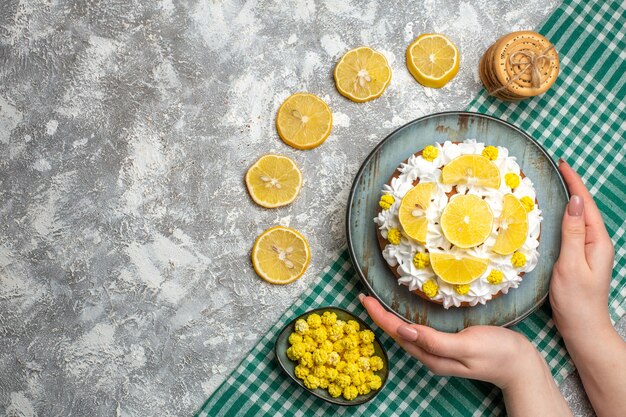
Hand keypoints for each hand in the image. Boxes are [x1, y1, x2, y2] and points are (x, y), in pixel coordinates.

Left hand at [358, 294, 540, 388]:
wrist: (520, 364)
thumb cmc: (497, 351)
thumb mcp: (467, 344)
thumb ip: (435, 341)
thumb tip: (405, 331)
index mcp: (431, 355)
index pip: (397, 332)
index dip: (379, 315)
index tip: (364, 299)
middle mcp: (429, 356)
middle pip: (397, 333)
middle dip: (378, 316)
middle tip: (364, 297)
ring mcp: (437, 353)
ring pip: (405, 334)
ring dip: (388, 319)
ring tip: (375, 304)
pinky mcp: (445, 347)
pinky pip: (416, 334)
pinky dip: (403, 321)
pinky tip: (400, 315)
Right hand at [550, 160, 614, 338]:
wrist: (583, 328)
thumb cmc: (576, 300)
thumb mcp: (571, 264)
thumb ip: (572, 233)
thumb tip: (574, 202)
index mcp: (597, 241)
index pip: (585, 204)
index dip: (575, 182)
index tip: (562, 164)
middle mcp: (597, 242)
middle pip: (585, 207)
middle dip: (572, 185)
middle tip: (557, 168)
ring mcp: (590, 250)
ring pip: (579, 217)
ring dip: (569, 199)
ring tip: (556, 183)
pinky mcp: (581, 257)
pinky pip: (573, 229)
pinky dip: (565, 215)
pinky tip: (556, 213)